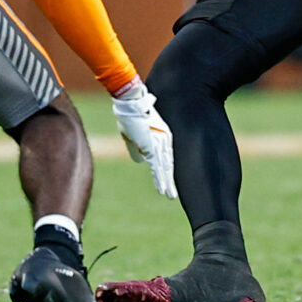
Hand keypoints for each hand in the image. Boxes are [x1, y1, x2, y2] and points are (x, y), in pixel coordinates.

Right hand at [112, 82, 177, 198]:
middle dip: (169, 179)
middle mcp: (164, 139)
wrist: (130, 105)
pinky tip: (163, 189)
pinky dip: (160, 179)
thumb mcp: (132, 135)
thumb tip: (140, 161)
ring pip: (164, 168)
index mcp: (161, 134)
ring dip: (166, 183)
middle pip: (167, 164)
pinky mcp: (152, 147)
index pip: (165, 156)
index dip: (165, 169)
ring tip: (170, 196)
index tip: (167, 181)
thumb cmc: (129, 116)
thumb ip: (137, 148)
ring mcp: (159, 144)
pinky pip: (157, 167)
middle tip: (172, 194)